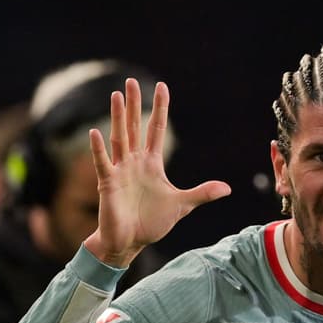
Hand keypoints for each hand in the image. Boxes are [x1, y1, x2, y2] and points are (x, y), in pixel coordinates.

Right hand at [84, 79, 230, 266]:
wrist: (131, 241)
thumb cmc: (152, 222)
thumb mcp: (182, 205)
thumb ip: (202, 193)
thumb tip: (227, 188)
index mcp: (151, 164)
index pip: (155, 129)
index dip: (159, 109)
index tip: (162, 86)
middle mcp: (134, 162)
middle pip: (134, 127)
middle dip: (134, 104)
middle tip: (130, 81)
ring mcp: (120, 171)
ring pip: (119, 138)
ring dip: (117, 117)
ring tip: (115, 95)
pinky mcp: (108, 183)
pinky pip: (103, 163)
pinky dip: (98, 149)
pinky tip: (95, 133)